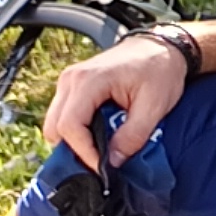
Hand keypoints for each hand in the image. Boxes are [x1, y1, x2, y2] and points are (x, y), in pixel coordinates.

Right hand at [40, 34, 189, 166]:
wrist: (161, 46)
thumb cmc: (160, 70)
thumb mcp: (154, 107)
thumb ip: (133, 136)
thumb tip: (113, 162)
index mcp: (88, 81)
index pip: (70, 126)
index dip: (84, 152)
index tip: (103, 168)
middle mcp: (71, 80)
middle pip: (54, 127)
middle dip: (75, 150)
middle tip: (101, 163)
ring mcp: (69, 82)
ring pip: (55, 123)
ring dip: (74, 142)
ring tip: (102, 151)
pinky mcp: (74, 87)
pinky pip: (64, 116)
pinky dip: (77, 131)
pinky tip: (99, 137)